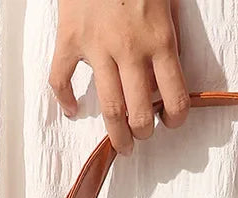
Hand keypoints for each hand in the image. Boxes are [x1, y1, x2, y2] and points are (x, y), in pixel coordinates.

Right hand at [50, 0, 189, 154]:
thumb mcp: (167, 3)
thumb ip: (169, 38)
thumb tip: (168, 74)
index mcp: (160, 40)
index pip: (175, 98)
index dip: (176, 120)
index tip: (171, 123)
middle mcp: (130, 50)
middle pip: (139, 112)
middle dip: (143, 134)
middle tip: (142, 139)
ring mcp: (97, 46)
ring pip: (108, 107)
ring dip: (116, 133)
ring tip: (121, 144)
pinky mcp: (70, 38)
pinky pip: (62, 78)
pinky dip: (65, 99)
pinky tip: (72, 111)